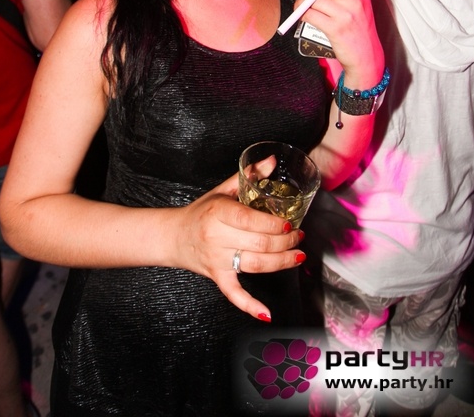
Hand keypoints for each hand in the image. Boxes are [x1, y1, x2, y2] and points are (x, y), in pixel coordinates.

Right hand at [172, 172, 303, 320]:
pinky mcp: (217, 277)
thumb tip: (273, 161)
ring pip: (255, 266)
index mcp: (218, 213)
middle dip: (285, 243)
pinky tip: (266, 313)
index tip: (290, 224)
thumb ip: (249, 176)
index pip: (251, 220)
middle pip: (258, 244)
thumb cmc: (202, 211)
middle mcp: (216, 237)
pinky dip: (249, 305)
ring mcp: (216, 260)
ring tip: (298, 256)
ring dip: (281, 263)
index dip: (274, 225)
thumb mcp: (223, 190)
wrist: (174, 236)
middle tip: (299, 237)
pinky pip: (234, 294)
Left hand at [295, 0, 384, 87]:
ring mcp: (346, 14)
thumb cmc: (357, 31)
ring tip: (302, 6)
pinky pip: (310, 14)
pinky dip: (302, 14)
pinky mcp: (336, 28)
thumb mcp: (357, 7)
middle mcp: (355, 0)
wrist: (367, 57)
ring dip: (301, 1)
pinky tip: (304, 17)